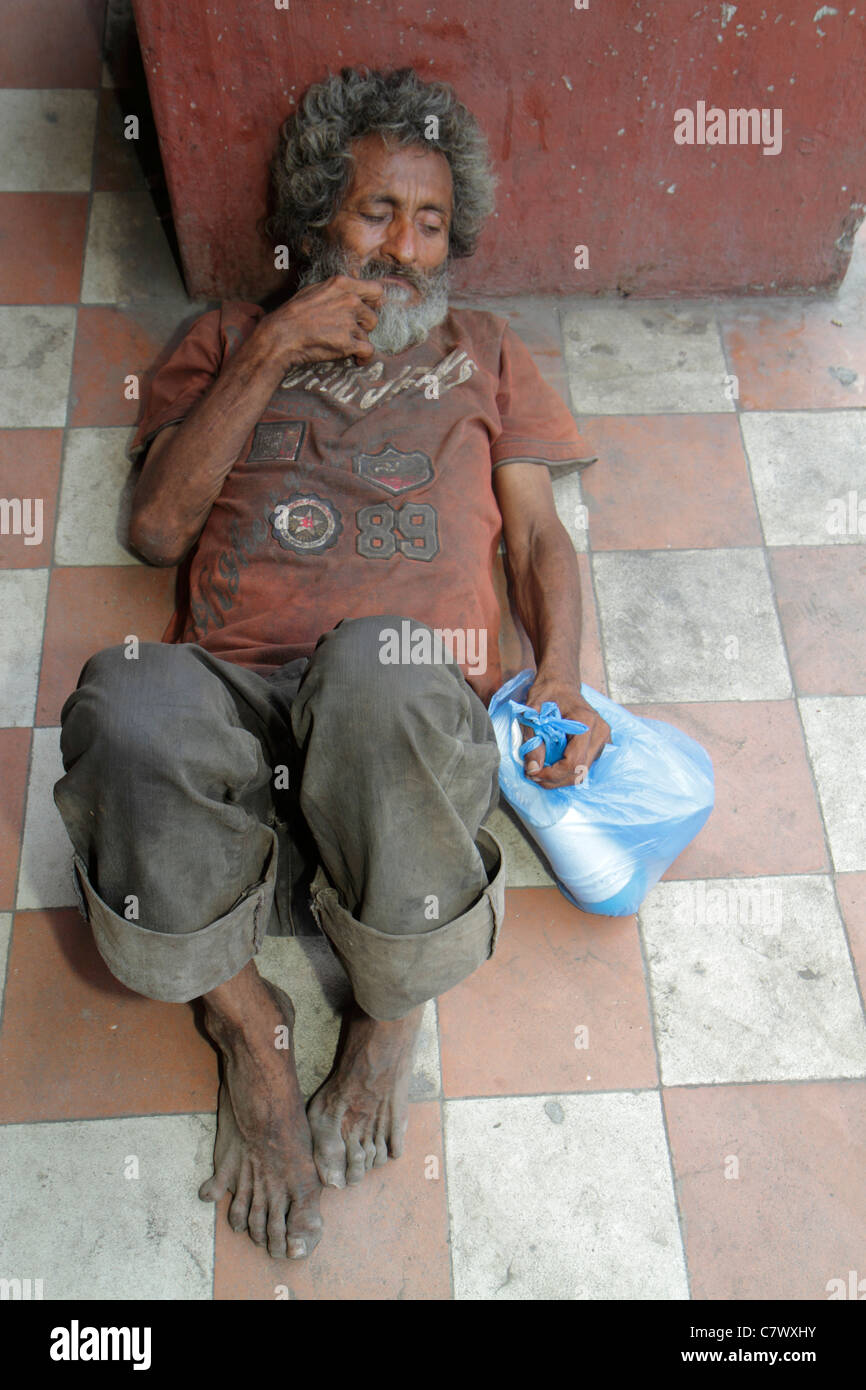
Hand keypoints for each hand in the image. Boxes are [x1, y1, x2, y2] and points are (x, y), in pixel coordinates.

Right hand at [257, 274, 384, 367]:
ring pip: (367, 335)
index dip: (373, 303)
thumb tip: (356, 294)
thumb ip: (338, 291)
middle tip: (347, 332)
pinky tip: (356, 359)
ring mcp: (349, 322)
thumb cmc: (294, 314)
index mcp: (342, 284)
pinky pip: (368, 351)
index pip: (376, 290)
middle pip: (373, 317)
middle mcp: (349, 301)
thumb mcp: (315, 290)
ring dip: (358, 341)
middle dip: (363, 327)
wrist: (282, 336)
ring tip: (342, 345)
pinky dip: (364, 357)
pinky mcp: (348, 343)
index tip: (366, 311)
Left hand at [519, 674, 610, 789]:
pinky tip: (552, 767)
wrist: (562, 683)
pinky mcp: (600, 745)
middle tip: (533, 775)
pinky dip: (567, 772)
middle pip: (580, 771)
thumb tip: (533, 769)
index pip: (574, 762)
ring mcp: (604, 739)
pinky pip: (585, 766)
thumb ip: (532, 741)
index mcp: (586, 722)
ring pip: (583, 772)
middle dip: (555, 780)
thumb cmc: (547, 693)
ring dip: (560, 778)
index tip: (532, 773)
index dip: (552, 774)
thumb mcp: (532, 714)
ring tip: (540, 771)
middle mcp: (601, 732)